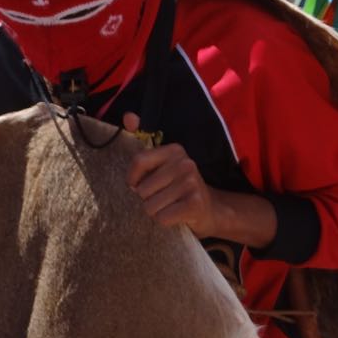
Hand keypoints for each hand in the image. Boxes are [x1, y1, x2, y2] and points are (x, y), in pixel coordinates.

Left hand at [123, 112, 217, 234]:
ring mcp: (192, 183)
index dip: (133, 179)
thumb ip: (142, 138)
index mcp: (174, 150)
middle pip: (142, 190)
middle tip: (163, 197)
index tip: (139, 185)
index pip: (138, 161)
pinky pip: (162, 218)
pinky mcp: (195, 203)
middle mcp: (185, 163)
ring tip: (170, 205)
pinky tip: (177, 214)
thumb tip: (128, 116)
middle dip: (147, 199)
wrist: (209, 209)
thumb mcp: (161, 164)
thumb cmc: (176, 187)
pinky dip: (165, 221)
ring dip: (156, 211)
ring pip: (150, 206)